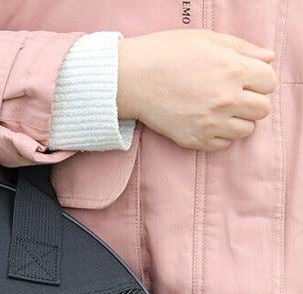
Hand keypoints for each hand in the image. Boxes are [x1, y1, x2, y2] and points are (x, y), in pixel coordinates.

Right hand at [117, 29, 277, 151]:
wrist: (132, 79)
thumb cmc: (167, 53)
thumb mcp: (209, 40)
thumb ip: (243, 49)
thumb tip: (267, 59)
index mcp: (234, 70)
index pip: (269, 82)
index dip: (259, 79)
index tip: (246, 79)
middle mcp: (226, 99)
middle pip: (262, 109)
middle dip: (252, 101)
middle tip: (235, 96)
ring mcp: (210, 122)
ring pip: (245, 131)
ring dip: (238, 121)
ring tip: (222, 111)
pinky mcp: (193, 139)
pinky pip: (222, 145)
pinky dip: (220, 136)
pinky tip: (208, 123)